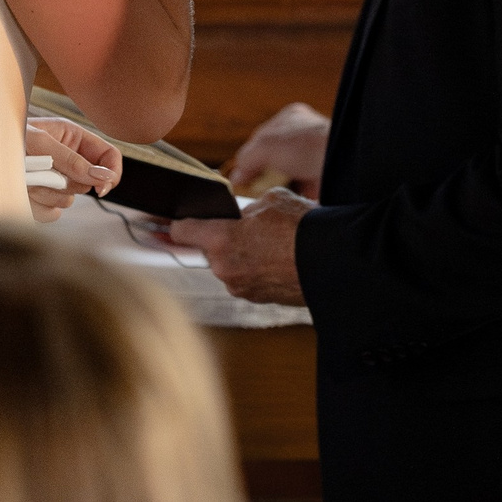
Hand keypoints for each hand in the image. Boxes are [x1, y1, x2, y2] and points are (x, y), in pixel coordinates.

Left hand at [25, 115, 122, 221]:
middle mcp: (69, 160)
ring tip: (27, 177)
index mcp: (75, 138)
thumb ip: (72, 159)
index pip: (109, 156)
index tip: (101, 187)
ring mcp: (57, 181)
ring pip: (70, 201)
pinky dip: (38, 207)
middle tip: (45, 171)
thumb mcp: (41, 142)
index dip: (111, 172)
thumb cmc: (8, 137)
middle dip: (67, 182)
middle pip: (89, 183)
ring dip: (47, 193)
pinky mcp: (44, 200)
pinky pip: (53, 214)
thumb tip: (101, 176)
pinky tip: (24, 192)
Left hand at [169, 189, 310, 304]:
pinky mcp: (257, 300)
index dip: (177, 222)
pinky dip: (255, 269)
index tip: (170, 221)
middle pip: (209, 249)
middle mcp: (224, 268)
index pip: (181, 231)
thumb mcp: (271, 201)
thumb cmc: (303, 228)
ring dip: (241, 254)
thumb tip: (241, 216)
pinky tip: (277, 258)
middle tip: (247, 227)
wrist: (331, 263)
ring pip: (228, 265)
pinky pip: (246, 279)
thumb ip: (245, 209)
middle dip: (222, 238)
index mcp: (220, 239)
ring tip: (270, 243)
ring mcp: (240, 287)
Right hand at [228, 102, 327, 198]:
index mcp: (292, 118)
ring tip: (264, 201)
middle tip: (250, 190)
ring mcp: (314, 159)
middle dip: (262, 175)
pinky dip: (290, 200)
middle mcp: (305, 137)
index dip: (248, 158)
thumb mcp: (266, 144)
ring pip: (286, 178)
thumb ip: (247, 157)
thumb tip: (236, 175)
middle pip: (274, 159)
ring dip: (276, 190)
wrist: (344, 166)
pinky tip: (282, 205)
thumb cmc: (309, 145)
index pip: (261, 138)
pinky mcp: (322, 182)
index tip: (238, 178)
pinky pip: (299, 194)